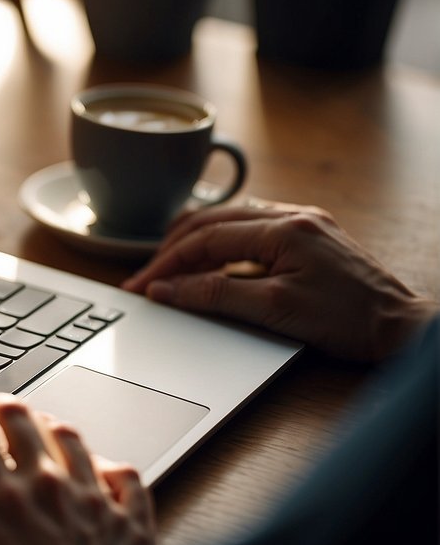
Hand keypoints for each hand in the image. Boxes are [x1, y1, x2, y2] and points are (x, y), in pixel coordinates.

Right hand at [123, 202, 436, 361]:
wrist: (403, 328)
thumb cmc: (350, 321)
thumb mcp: (274, 310)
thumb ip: (215, 294)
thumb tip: (168, 289)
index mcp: (284, 228)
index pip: (206, 238)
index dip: (167, 263)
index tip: (142, 287)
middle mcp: (293, 216)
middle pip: (212, 221)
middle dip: (172, 250)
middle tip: (145, 279)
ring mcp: (302, 223)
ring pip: (229, 220)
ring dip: (194, 244)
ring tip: (168, 269)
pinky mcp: (308, 236)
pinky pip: (249, 229)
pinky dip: (219, 244)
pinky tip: (208, 263)